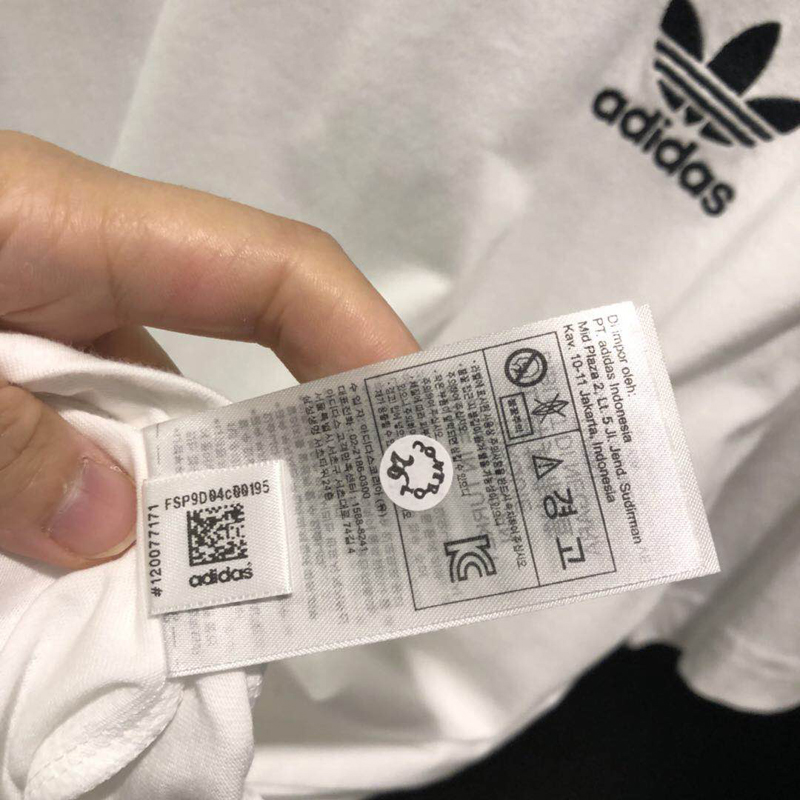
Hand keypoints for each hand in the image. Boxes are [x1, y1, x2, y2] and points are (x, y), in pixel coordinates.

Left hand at [0, 132, 417, 568]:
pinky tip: (115, 552)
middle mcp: (88, 266)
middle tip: (343, 539)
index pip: (275, 270)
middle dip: (296, 439)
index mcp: (81, 227)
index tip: (414, 432)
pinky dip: (115, 486)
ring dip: (194, 486)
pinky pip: (97, 421)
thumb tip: (113, 531)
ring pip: (164, 399)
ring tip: (224, 580)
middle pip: (240, 343)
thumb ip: (11, 441)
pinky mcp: (18, 357)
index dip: (364, 340)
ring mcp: (51, 315)